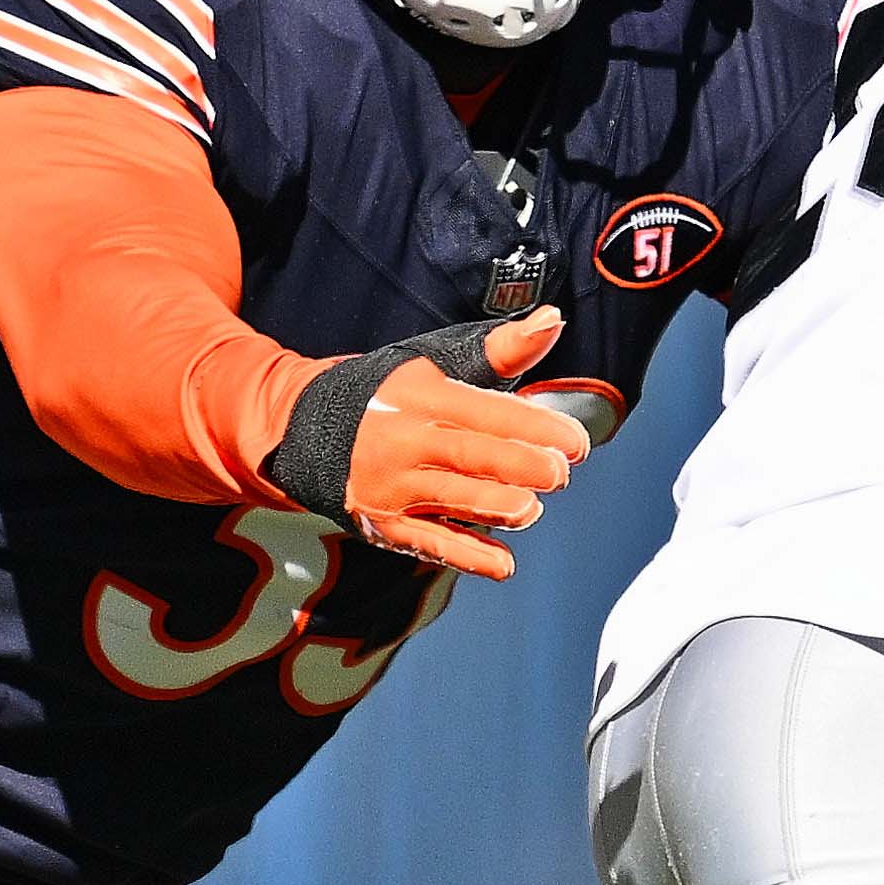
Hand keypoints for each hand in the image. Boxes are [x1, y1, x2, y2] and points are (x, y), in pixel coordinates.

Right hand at [257, 306, 584, 580]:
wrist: (307, 428)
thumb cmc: (391, 391)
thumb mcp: (436, 360)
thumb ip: (501, 349)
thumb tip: (553, 320)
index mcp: (421, 395)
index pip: (486, 411)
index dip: (536, 427)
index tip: (576, 442)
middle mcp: (405, 440)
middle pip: (472, 457)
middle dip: (523, 467)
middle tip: (561, 474)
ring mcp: (393, 486)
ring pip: (455, 501)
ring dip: (500, 508)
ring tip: (531, 509)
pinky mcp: (385, 524)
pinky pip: (432, 544)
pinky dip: (469, 556)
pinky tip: (504, 563)